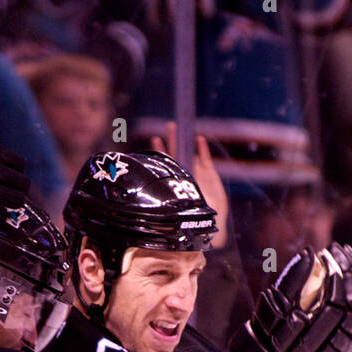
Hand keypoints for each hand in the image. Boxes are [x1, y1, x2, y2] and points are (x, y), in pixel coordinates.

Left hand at [150, 124, 228, 248]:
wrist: (209, 225)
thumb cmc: (189, 221)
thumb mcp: (172, 209)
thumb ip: (162, 201)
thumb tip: (142, 199)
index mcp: (172, 183)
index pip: (164, 164)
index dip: (159, 152)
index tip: (153, 139)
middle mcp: (183, 175)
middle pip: (176, 153)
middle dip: (172, 140)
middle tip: (169, 126)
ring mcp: (196, 173)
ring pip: (189, 152)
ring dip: (185, 141)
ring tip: (182, 128)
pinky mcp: (209, 174)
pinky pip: (205, 159)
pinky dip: (202, 149)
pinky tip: (199, 139)